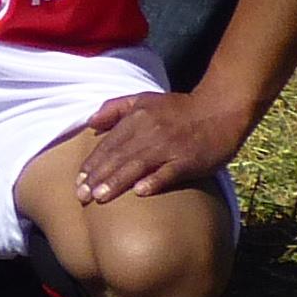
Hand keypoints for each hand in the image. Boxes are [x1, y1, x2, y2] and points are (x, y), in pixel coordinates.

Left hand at [73, 86, 237, 204]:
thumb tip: (91, 122)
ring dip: (117, 181)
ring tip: (100, 197)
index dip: (92, 163)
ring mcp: (169, 147)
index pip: (109, 144)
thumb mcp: (143, 99)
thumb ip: (115, 108)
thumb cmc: (179, 108)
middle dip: (98, 177)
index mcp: (137, 119)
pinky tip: (140, 192)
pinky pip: (169, 172)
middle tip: (82, 196)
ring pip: (138, 165)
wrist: (219, 109)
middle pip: (118, 157)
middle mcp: (149, 132)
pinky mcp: (189, 160)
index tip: (77, 181)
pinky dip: (155, 181)